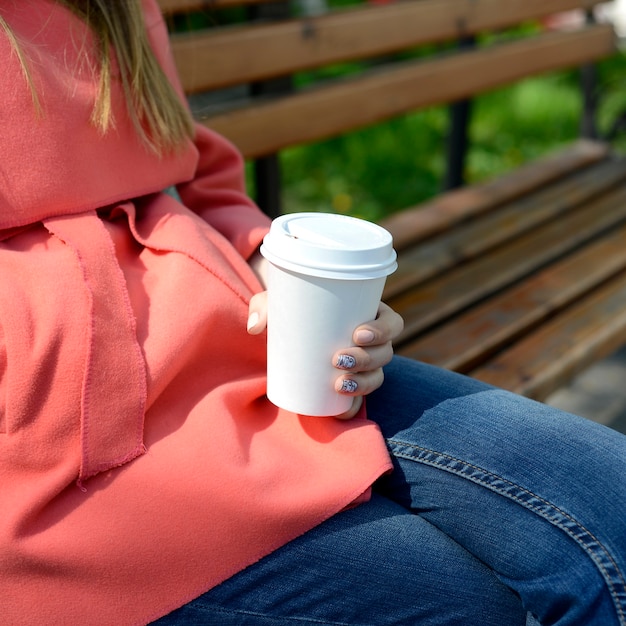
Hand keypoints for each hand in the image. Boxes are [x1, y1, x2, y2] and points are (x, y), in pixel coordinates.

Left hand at [247, 295, 403, 419]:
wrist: (285, 331)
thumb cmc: (290, 308)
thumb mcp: (277, 301)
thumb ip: (263, 305)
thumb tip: (256, 326)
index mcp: (368, 314)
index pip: (391, 323)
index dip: (383, 330)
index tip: (357, 334)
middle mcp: (371, 342)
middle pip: (386, 353)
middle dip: (367, 359)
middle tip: (338, 359)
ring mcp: (362, 366)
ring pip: (377, 377)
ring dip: (363, 383)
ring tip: (339, 384)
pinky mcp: (349, 385)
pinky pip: (360, 401)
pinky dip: (353, 407)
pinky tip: (341, 410)